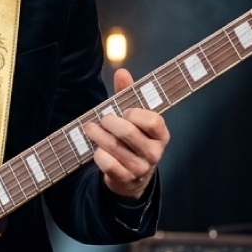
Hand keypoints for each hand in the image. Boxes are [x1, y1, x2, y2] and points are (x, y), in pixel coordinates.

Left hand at [84, 68, 169, 201]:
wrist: (131, 178)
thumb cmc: (132, 141)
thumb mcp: (134, 118)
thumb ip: (128, 95)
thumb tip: (122, 72)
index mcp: (161, 134)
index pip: (152, 120)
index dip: (134, 114)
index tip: (124, 112)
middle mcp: (155, 153)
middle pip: (128, 132)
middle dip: (109, 122)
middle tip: (102, 119)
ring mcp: (141, 168)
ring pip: (113, 147)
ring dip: (97, 135)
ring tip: (90, 129)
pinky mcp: (125, 179)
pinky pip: (106, 163)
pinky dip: (98, 154)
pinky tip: (96, 150)